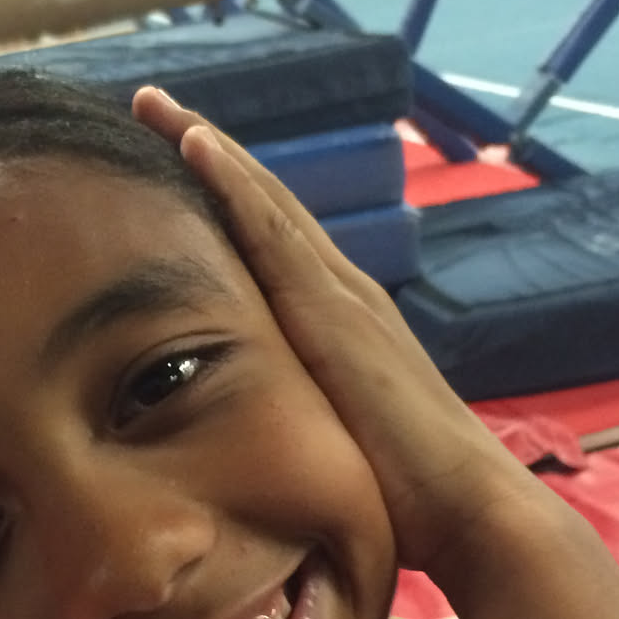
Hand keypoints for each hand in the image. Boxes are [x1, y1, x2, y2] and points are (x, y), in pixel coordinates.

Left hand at [132, 87, 551, 581]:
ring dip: (208, 146)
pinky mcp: (333, 312)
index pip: (270, 242)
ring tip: (154, 104)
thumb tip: (249, 466)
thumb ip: (299, 433)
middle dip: (207, 150)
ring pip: (262, 200)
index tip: (172, 157)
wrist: (470, 513)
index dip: (224, 196)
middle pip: (263, 203)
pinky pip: (271, 230)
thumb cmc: (408, 503)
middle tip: (149, 106)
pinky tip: (193, 142)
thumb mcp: (333, 452)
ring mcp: (340, 295)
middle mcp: (342, 293)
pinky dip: (231, 180)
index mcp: (339, 324)